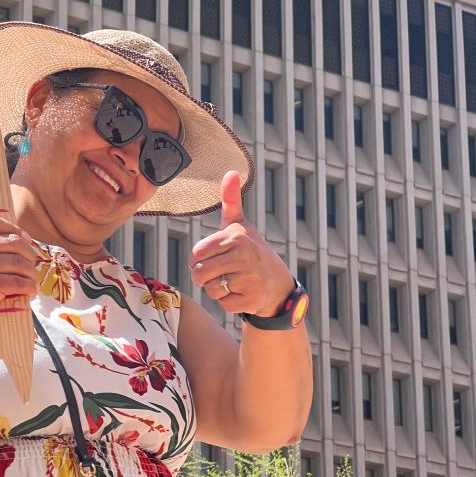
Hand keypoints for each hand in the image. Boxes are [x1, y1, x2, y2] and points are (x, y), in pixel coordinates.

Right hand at [0, 214, 38, 337]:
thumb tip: (20, 239)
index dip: (15, 229)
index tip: (26, 240)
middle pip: (13, 242)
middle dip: (29, 254)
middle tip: (32, 266)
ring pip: (19, 262)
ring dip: (31, 273)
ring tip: (32, 281)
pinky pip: (19, 282)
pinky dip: (29, 287)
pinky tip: (30, 292)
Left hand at [189, 171, 293, 316]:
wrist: (278, 284)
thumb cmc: (251, 251)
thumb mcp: (241, 226)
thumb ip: (231, 201)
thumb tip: (231, 171)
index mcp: (236, 237)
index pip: (197, 253)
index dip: (198, 260)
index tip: (211, 258)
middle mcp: (244, 256)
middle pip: (200, 273)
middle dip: (204, 277)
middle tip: (218, 273)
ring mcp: (250, 279)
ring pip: (211, 290)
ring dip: (216, 290)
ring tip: (230, 282)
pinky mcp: (252, 300)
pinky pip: (224, 304)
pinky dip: (228, 302)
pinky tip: (241, 293)